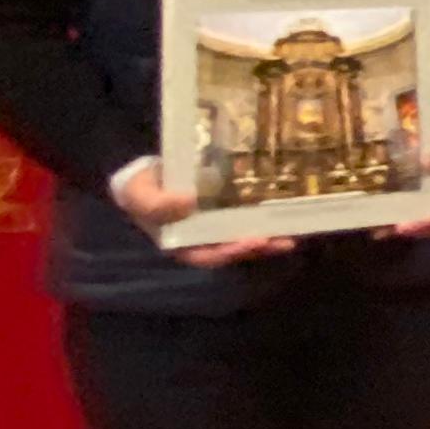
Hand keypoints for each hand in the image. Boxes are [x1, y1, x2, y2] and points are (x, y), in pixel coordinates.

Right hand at [110, 160, 285, 269]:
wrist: (146, 173)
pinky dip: (266, 220)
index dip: (227, 253)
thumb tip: (188, 203)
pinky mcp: (226, 210)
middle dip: (256, 248)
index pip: (206, 255)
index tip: (248, 243)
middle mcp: (202, 239)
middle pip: (231, 249)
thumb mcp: (139, 195)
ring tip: (290, 236)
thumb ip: (156, 203)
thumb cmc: (139, 188)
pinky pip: (247, 218)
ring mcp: (215, 225)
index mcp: (181, 243)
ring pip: (244, 237)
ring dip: (268, 239)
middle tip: (279, 241)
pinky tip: (286, 217)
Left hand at [390, 112, 429, 237]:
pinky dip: (392, 220)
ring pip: (422, 222)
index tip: (427, 219)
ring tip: (381, 229)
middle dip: (420, 228)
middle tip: (400, 226)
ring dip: (402, 228)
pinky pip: (407, 211)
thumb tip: (427, 164)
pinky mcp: (418, 197)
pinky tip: (374, 224)